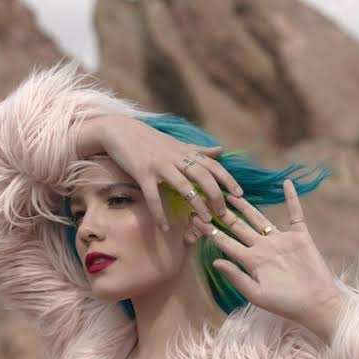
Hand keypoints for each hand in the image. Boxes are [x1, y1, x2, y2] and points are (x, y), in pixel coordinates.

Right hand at [75, 115, 243, 230]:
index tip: (240, 195)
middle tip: (223, 214)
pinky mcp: (142, 173)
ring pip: (183, 186)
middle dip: (216, 195)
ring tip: (204, 222)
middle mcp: (176, 157)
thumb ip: (199, 150)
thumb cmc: (149, 139)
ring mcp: (160, 165)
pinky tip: (165, 227)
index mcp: (185, 151)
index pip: (212, 165)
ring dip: (196, 205)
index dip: (227, 179)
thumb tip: (221, 151)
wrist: (119, 130)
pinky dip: (159, 213)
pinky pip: (153, 196)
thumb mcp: (177, 143)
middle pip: (203, 176)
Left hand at [189, 179, 342, 327]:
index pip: (226, 243)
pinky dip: (292, 198)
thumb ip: (236, 276)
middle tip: (208, 198)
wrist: (315, 304)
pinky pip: (295, 214)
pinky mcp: (300, 237)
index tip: (195, 219)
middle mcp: (263, 248)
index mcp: (251, 262)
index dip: (210, 231)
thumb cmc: (285, 304)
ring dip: (246, 206)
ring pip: (260, 218)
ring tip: (232, 193)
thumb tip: (215, 261)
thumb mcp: (256, 294)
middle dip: (223, 214)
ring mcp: (280, 241)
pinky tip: (286, 183)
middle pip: (239, 227)